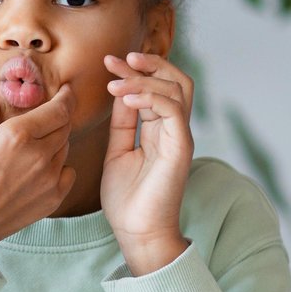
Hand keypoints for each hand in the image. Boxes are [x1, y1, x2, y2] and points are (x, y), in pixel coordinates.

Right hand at [0, 78, 75, 262]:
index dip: (67, 97)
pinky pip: (68, 172)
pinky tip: (39, 168)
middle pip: (65, 127)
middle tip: (47, 115)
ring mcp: (49, 178)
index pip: (59, 108)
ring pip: (65, 148)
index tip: (65, 90)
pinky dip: (59, 166)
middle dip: (59, 117)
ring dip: (56, 141)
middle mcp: (39, 154)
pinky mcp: (54, 198)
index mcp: (18, 134)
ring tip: (36, 144)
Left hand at [101, 51, 194, 275]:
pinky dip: (152, 98)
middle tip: (120, 59)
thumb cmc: (127, 198)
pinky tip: (129, 99)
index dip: (136, 71)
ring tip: (116, 81)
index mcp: (159, 129)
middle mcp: (173, 129)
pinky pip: (174, 110)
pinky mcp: (181, 148)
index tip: (109, 62)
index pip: (157, 86)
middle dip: (148, 64)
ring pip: (177, 88)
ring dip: (145, 79)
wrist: (137, 232)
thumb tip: (119, 91)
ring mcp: (180, 137)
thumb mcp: (117, 151)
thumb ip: (122, 123)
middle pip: (175, 80)